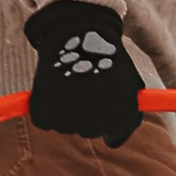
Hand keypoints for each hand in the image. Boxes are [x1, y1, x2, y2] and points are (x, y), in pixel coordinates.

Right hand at [25, 0, 142, 145]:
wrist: (80, 32)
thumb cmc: (108, 58)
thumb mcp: (131, 86)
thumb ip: (130, 116)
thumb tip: (113, 142)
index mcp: (121, 120)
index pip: (112, 138)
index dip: (107, 118)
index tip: (103, 100)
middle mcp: (96, 126)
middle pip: (87, 131)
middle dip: (86, 112)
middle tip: (85, 84)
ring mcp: (69, 121)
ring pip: (65, 125)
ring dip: (65, 108)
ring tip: (71, 81)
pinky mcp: (45, 114)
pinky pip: (44, 119)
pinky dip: (45, 105)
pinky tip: (54, 84)